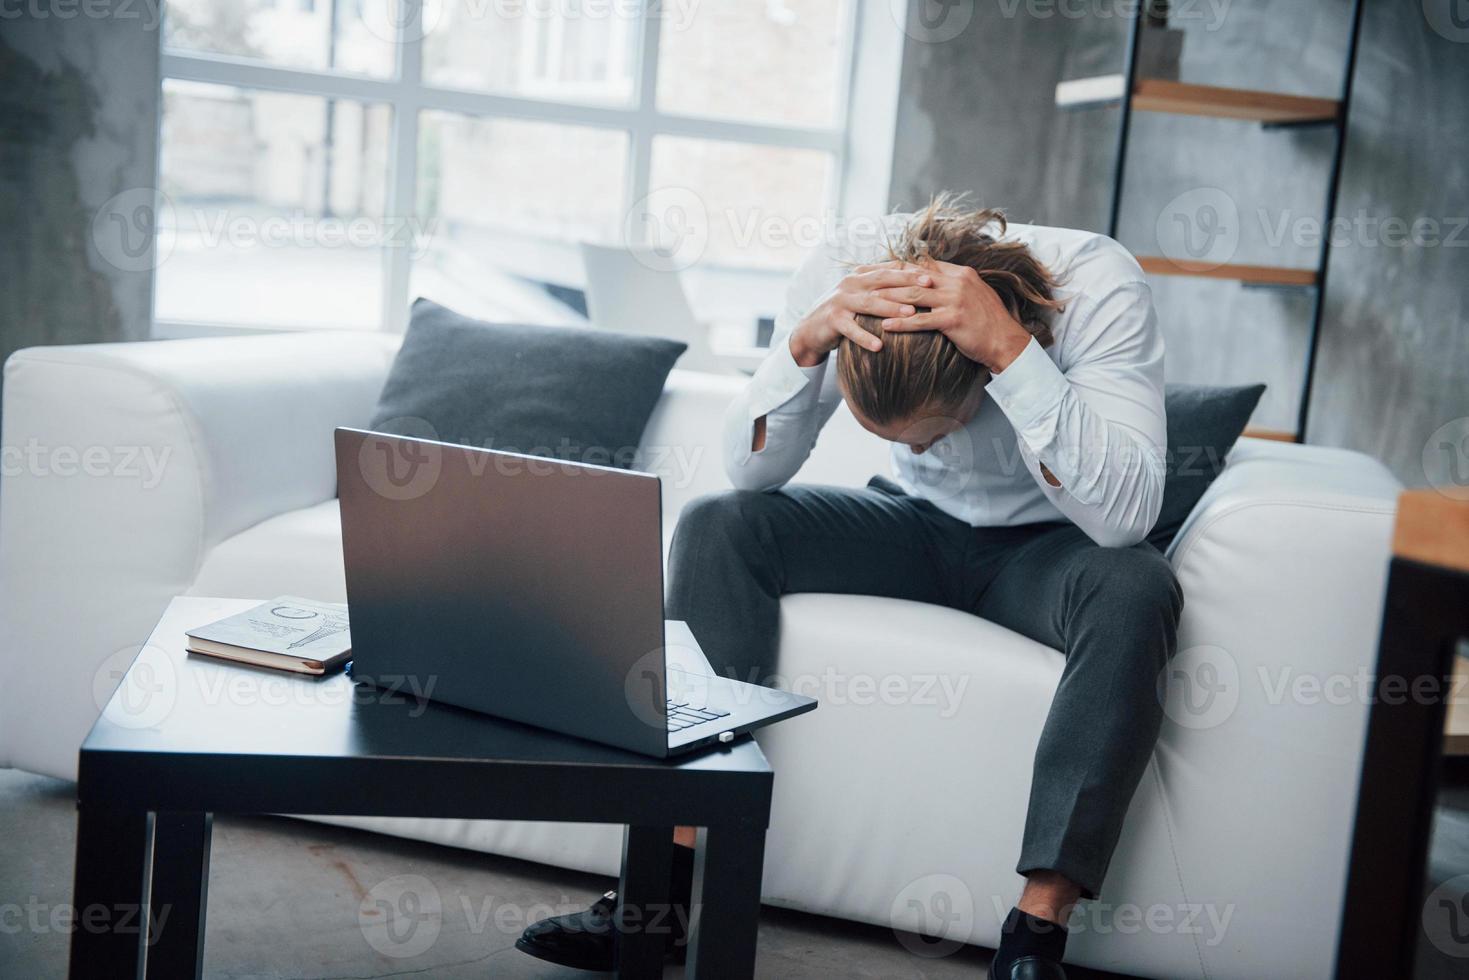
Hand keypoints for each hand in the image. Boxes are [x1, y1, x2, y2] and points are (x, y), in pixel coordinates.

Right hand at [788, 261, 932, 366]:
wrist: (811, 329)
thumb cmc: (845, 313)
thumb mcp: (863, 296)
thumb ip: (884, 289)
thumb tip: (919, 285)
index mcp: (861, 275)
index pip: (890, 268)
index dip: (911, 270)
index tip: (934, 274)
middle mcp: (850, 283)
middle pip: (882, 280)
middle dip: (907, 282)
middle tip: (929, 286)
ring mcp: (840, 301)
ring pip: (869, 303)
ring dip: (891, 308)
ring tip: (911, 315)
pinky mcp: (832, 320)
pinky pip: (851, 329)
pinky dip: (864, 338)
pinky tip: (879, 347)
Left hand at [876, 260, 1032, 372]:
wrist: (1007, 341)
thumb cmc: (988, 321)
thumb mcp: (973, 294)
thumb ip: (953, 285)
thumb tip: (931, 280)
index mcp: (960, 274)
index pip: (923, 265)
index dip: (899, 267)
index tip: (879, 270)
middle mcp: (957, 282)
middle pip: (914, 279)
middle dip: (888, 281)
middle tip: (866, 284)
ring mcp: (955, 300)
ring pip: (914, 297)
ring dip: (889, 300)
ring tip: (869, 303)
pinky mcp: (953, 320)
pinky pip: (921, 321)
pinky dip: (901, 323)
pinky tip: (885, 326)